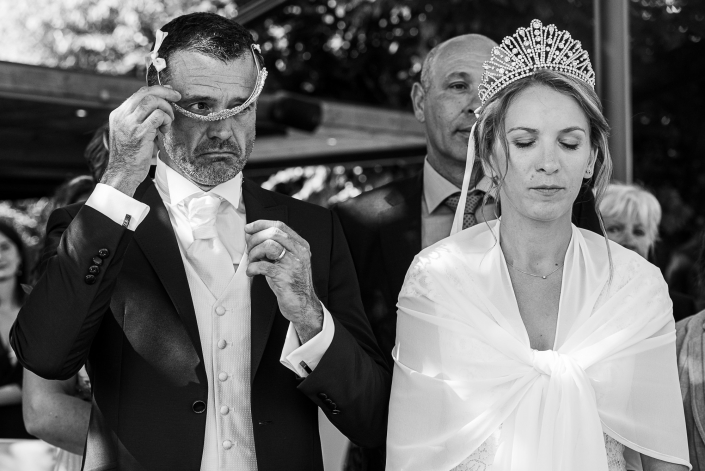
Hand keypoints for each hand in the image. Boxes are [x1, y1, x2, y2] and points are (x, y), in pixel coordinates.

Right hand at [102, 86, 180, 195]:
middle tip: (177, 97)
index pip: (138, 93)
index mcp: (118, 114)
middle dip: (165, 92)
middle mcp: (122, 116)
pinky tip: (164, 131)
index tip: (170, 92)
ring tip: (168, 122)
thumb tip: (159, 108)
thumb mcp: (130, 133)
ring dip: (166, 109)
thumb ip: (140, 120)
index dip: (157, 90)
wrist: (122, 174)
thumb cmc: (130, 156)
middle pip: (146, 92)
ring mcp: (129, 123)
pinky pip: (158, 116)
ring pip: (152, 101)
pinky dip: (166, 120)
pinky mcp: (139, 133)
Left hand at [245, 220, 322, 342]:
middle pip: (274, 232)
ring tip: (252, 262)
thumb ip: (274, 247)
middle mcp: (299, 252)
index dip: (261, 224)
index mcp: (301, 245)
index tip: (248, 228)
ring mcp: (293, 264)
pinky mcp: (285, 277)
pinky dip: (252, 268)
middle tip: (249, 249)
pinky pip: (263, 265)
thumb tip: (251, 236)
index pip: (280, 225)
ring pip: (269, 246)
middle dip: (256, 238)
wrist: (302, 305)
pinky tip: (251, 272)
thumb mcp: (286, 261)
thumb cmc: (291, 283)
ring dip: (254, 253)